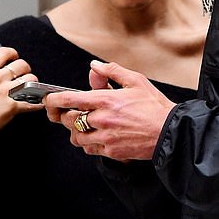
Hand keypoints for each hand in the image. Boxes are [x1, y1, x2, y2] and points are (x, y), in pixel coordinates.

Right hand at [0, 47, 39, 174]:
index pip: (4, 52)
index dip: (12, 54)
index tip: (14, 57)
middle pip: (21, 64)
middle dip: (25, 69)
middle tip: (23, 74)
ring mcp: (6, 92)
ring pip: (30, 79)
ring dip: (32, 84)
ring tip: (30, 88)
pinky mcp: (13, 106)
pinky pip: (33, 101)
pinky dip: (37, 102)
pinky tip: (38, 102)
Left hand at [44, 60, 175, 160]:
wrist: (170, 132)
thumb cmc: (155, 106)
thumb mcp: (136, 81)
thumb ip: (112, 72)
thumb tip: (94, 66)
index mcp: (105, 100)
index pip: (69, 99)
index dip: (53, 100)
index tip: (48, 99)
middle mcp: (102, 119)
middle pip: (69, 120)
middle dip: (66, 116)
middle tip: (71, 113)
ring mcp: (105, 137)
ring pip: (76, 137)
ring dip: (76, 131)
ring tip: (84, 126)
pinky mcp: (111, 151)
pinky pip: (89, 149)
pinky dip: (88, 143)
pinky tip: (96, 137)